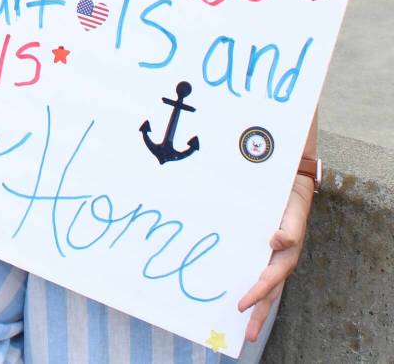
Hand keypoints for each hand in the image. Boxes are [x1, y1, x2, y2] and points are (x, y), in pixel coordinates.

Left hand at [237, 179, 312, 340]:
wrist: (290, 187)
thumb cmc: (291, 202)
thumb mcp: (293, 214)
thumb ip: (290, 229)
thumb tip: (277, 242)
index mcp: (285, 256)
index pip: (269, 281)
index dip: (256, 294)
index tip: (241, 306)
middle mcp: (278, 261)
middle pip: (269, 293)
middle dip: (258, 314)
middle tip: (246, 336)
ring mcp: (271, 257)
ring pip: (263, 286)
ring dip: (254, 305)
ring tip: (239, 321)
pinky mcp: (262, 250)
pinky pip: (254, 269)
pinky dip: (247, 282)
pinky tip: (232, 288)